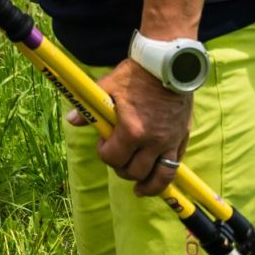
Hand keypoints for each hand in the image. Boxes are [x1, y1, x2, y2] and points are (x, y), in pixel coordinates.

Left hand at [75, 59, 192, 197]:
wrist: (168, 65)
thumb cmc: (136, 74)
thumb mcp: (108, 86)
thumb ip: (92, 108)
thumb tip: (72, 120)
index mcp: (132, 130)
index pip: (113, 158)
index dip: (104, 153)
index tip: (103, 144)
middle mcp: (152, 141)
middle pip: (134, 171)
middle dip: (121, 168)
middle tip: (118, 157)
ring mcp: (169, 141)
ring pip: (159, 177)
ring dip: (147, 185)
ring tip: (139, 188)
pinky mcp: (182, 138)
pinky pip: (174, 165)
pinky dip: (165, 176)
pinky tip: (157, 179)